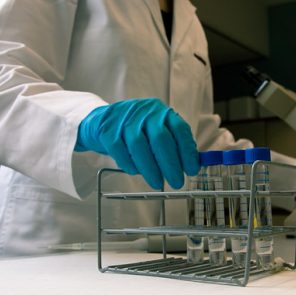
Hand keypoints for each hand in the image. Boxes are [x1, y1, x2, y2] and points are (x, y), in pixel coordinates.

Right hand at [75, 98, 199, 188]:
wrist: (101, 121)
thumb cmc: (135, 131)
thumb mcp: (156, 132)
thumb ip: (175, 145)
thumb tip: (194, 165)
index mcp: (161, 112)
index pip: (179, 129)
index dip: (187, 151)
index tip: (192, 170)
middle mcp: (145, 111)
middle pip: (160, 138)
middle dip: (170, 164)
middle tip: (176, 182)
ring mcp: (124, 118)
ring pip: (139, 145)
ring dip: (150, 168)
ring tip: (157, 183)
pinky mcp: (107, 129)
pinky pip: (119, 149)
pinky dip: (129, 164)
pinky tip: (135, 172)